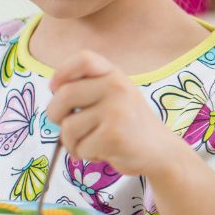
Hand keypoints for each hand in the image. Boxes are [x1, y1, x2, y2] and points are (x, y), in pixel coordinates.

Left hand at [49, 51, 188, 176]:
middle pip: (64, 95)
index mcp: (115, 75)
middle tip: (68, 127)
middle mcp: (117, 87)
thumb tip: (54, 89)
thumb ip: (89, 87)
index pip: (83, 59)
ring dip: (73, 142)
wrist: (160, 151)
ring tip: (94, 142)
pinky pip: (80, 147)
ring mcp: (117, 110)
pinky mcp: (114, 135)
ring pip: (68, 127)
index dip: (62, 72)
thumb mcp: (114, 96)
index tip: (57, 89)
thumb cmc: (128, 125)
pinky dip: (86, 155)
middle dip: (56, 115)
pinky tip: (105, 152)